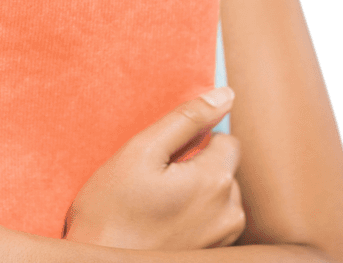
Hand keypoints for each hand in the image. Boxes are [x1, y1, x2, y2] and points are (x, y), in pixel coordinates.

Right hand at [63, 86, 245, 249]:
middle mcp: (230, 213)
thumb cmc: (112, 210)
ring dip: (195, 192)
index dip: (194, 141)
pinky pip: (213, 221)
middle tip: (154, 180)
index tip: (164, 156)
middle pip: (223, 168)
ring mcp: (224, 239)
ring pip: (219, 195)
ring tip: (157, 203)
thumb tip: (226, 95)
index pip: (226, 139)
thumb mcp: (141, 151)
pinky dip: (194, 216)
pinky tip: (163, 223)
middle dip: (196, 166)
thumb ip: (186, 119)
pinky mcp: (213, 255)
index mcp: (216, 181)